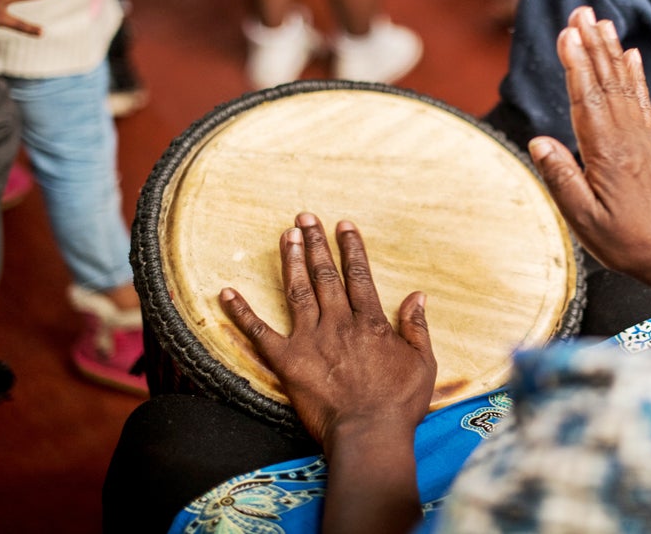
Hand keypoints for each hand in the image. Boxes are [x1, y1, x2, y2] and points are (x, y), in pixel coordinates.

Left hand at [220, 213, 436, 445]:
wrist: (369, 434)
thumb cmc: (399, 403)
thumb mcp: (423, 363)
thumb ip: (418, 327)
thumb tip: (418, 296)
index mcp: (371, 323)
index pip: (359, 275)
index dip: (351, 248)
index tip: (343, 225)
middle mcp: (339, 323)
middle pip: (325, 275)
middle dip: (315, 243)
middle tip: (305, 218)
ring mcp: (311, 340)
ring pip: (298, 292)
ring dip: (290, 261)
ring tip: (285, 235)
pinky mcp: (288, 361)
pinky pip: (259, 333)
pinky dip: (242, 312)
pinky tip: (227, 292)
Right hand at [528, 6, 650, 280]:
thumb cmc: (620, 239)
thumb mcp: (581, 218)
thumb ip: (561, 177)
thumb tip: (538, 140)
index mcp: (605, 154)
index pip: (586, 100)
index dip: (576, 65)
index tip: (567, 33)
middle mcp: (625, 139)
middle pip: (606, 82)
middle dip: (591, 44)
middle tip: (581, 11)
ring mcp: (640, 139)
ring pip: (623, 86)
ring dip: (611, 51)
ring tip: (600, 21)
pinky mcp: (648, 144)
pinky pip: (641, 101)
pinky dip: (636, 74)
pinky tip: (631, 54)